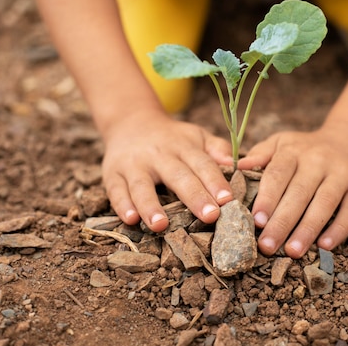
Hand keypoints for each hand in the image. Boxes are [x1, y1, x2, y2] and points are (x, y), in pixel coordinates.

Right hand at [101, 111, 233, 231]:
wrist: (131, 122)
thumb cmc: (173, 138)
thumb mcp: (196, 136)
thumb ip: (217, 149)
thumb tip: (235, 164)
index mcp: (183, 146)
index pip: (202, 164)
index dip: (215, 181)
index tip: (228, 200)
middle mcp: (159, 154)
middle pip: (177, 176)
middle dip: (194, 196)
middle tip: (210, 216)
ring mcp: (134, 164)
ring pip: (142, 185)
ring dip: (151, 205)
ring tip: (161, 225)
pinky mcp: (112, 173)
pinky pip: (116, 190)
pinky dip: (122, 205)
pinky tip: (130, 219)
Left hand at [237, 122, 347, 257]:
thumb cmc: (307, 149)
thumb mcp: (283, 143)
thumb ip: (261, 154)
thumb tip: (237, 167)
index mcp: (294, 150)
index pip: (278, 174)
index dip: (267, 198)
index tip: (256, 221)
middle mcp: (319, 160)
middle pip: (299, 193)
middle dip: (282, 221)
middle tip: (267, 246)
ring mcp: (342, 174)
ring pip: (324, 203)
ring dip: (308, 229)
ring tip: (293, 251)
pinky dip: (339, 229)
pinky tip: (325, 246)